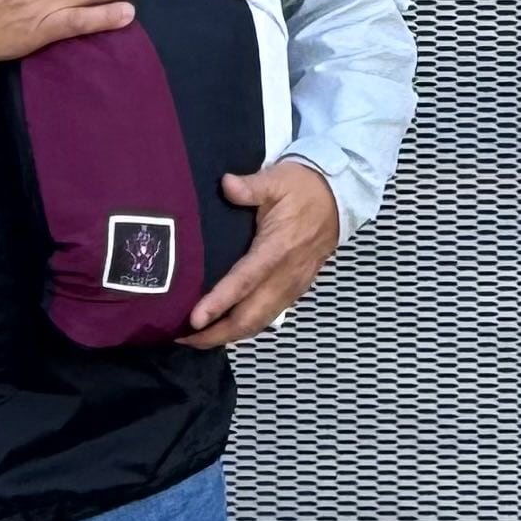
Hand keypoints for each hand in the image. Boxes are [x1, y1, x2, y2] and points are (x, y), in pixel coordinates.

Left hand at [181, 162, 340, 348]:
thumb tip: (226, 184)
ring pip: (259, 322)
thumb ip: (251, 187)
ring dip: (229, 336)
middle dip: (217, 334)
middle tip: (183, 339)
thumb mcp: (277, 179)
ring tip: (197, 340)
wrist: (338, 198)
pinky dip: (244, 328)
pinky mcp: (294, 290)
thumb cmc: (303, 188)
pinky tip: (225, 329)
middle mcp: (285, 275)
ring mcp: (292, 287)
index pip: (244, 281)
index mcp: (278, 249)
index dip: (219, 302)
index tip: (194, 319)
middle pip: (250, 316)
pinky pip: (267, 317)